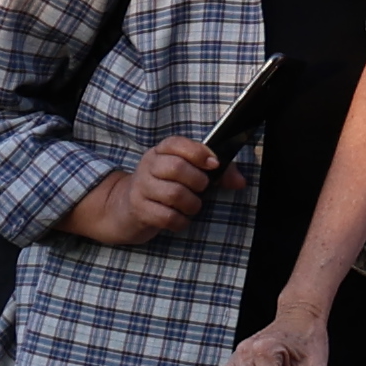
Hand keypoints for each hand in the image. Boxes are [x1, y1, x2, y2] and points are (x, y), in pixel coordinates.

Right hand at [59, 135, 220, 246]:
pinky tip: (180, 219)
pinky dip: (180, 221)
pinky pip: (166, 216)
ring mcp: (140, 188)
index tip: (213, 165)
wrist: (125, 208)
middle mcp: (148, 166)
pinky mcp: (138, 210)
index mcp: (161, 151)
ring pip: (174, 194)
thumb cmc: (165, 188)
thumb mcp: (187, 174)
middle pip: (176, 167)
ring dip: (192, 204)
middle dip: (198, 181)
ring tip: (192, 207)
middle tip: (201, 190)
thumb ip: (218, 173)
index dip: (198, 152)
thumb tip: (241, 181)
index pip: (176, 143)